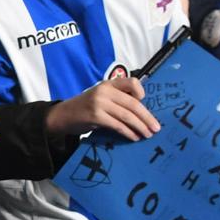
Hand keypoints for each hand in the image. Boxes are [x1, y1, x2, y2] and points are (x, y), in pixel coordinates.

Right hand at [45, 72, 159, 140]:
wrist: (63, 116)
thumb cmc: (85, 108)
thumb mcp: (101, 97)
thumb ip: (117, 99)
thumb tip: (141, 112)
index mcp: (108, 84)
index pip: (132, 82)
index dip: (141, 93)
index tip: (144, 104)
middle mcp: (104, 91)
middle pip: (133, 104)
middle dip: (147, 117)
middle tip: (156, 128)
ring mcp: (99, 103)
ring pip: (127, 116)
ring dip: (140, 127)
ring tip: (148, 135)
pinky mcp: (96, 117)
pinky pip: (118, 125)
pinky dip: (128, 133)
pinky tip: (134, 137)